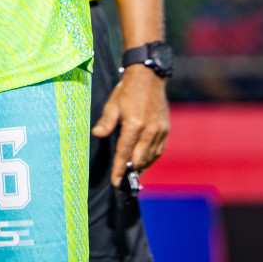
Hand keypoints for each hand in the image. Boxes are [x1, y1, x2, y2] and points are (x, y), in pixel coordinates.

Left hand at [91, 65, 169, 186]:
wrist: (149, 78)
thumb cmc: (127, 91)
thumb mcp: (112, 104)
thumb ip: (106, 122)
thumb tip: (96, 135)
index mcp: (134, 124)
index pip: (124, 152)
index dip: (119, 169)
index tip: (116, 182)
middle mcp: (149, 130)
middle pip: (139, 159)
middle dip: (130, 170)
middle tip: (123, 177)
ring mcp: (160, 130)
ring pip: (151, 157)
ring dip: (141, 165)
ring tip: (132, 172)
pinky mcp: (166, 129)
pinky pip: (159, 150)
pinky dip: (151, 157)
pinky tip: (144, 160)